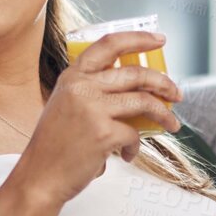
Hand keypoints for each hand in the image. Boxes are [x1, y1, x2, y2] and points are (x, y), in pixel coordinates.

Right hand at [0, 31, 181, 215]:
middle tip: (175, 93)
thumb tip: (138, 90)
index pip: (109, 44)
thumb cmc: (55, 145)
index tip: (159, 40)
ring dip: (163, 114)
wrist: (39, 177)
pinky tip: (126, 154)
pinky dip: (135, 146)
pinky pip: (134, 134)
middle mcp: (82, 87)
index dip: (138, 38)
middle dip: (163, 82)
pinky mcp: (103, 133)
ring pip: (143, 101)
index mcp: (73, 76)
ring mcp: (92, 109)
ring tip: (172, 124)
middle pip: (135, 73)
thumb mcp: (67, 105)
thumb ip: (93, 91)